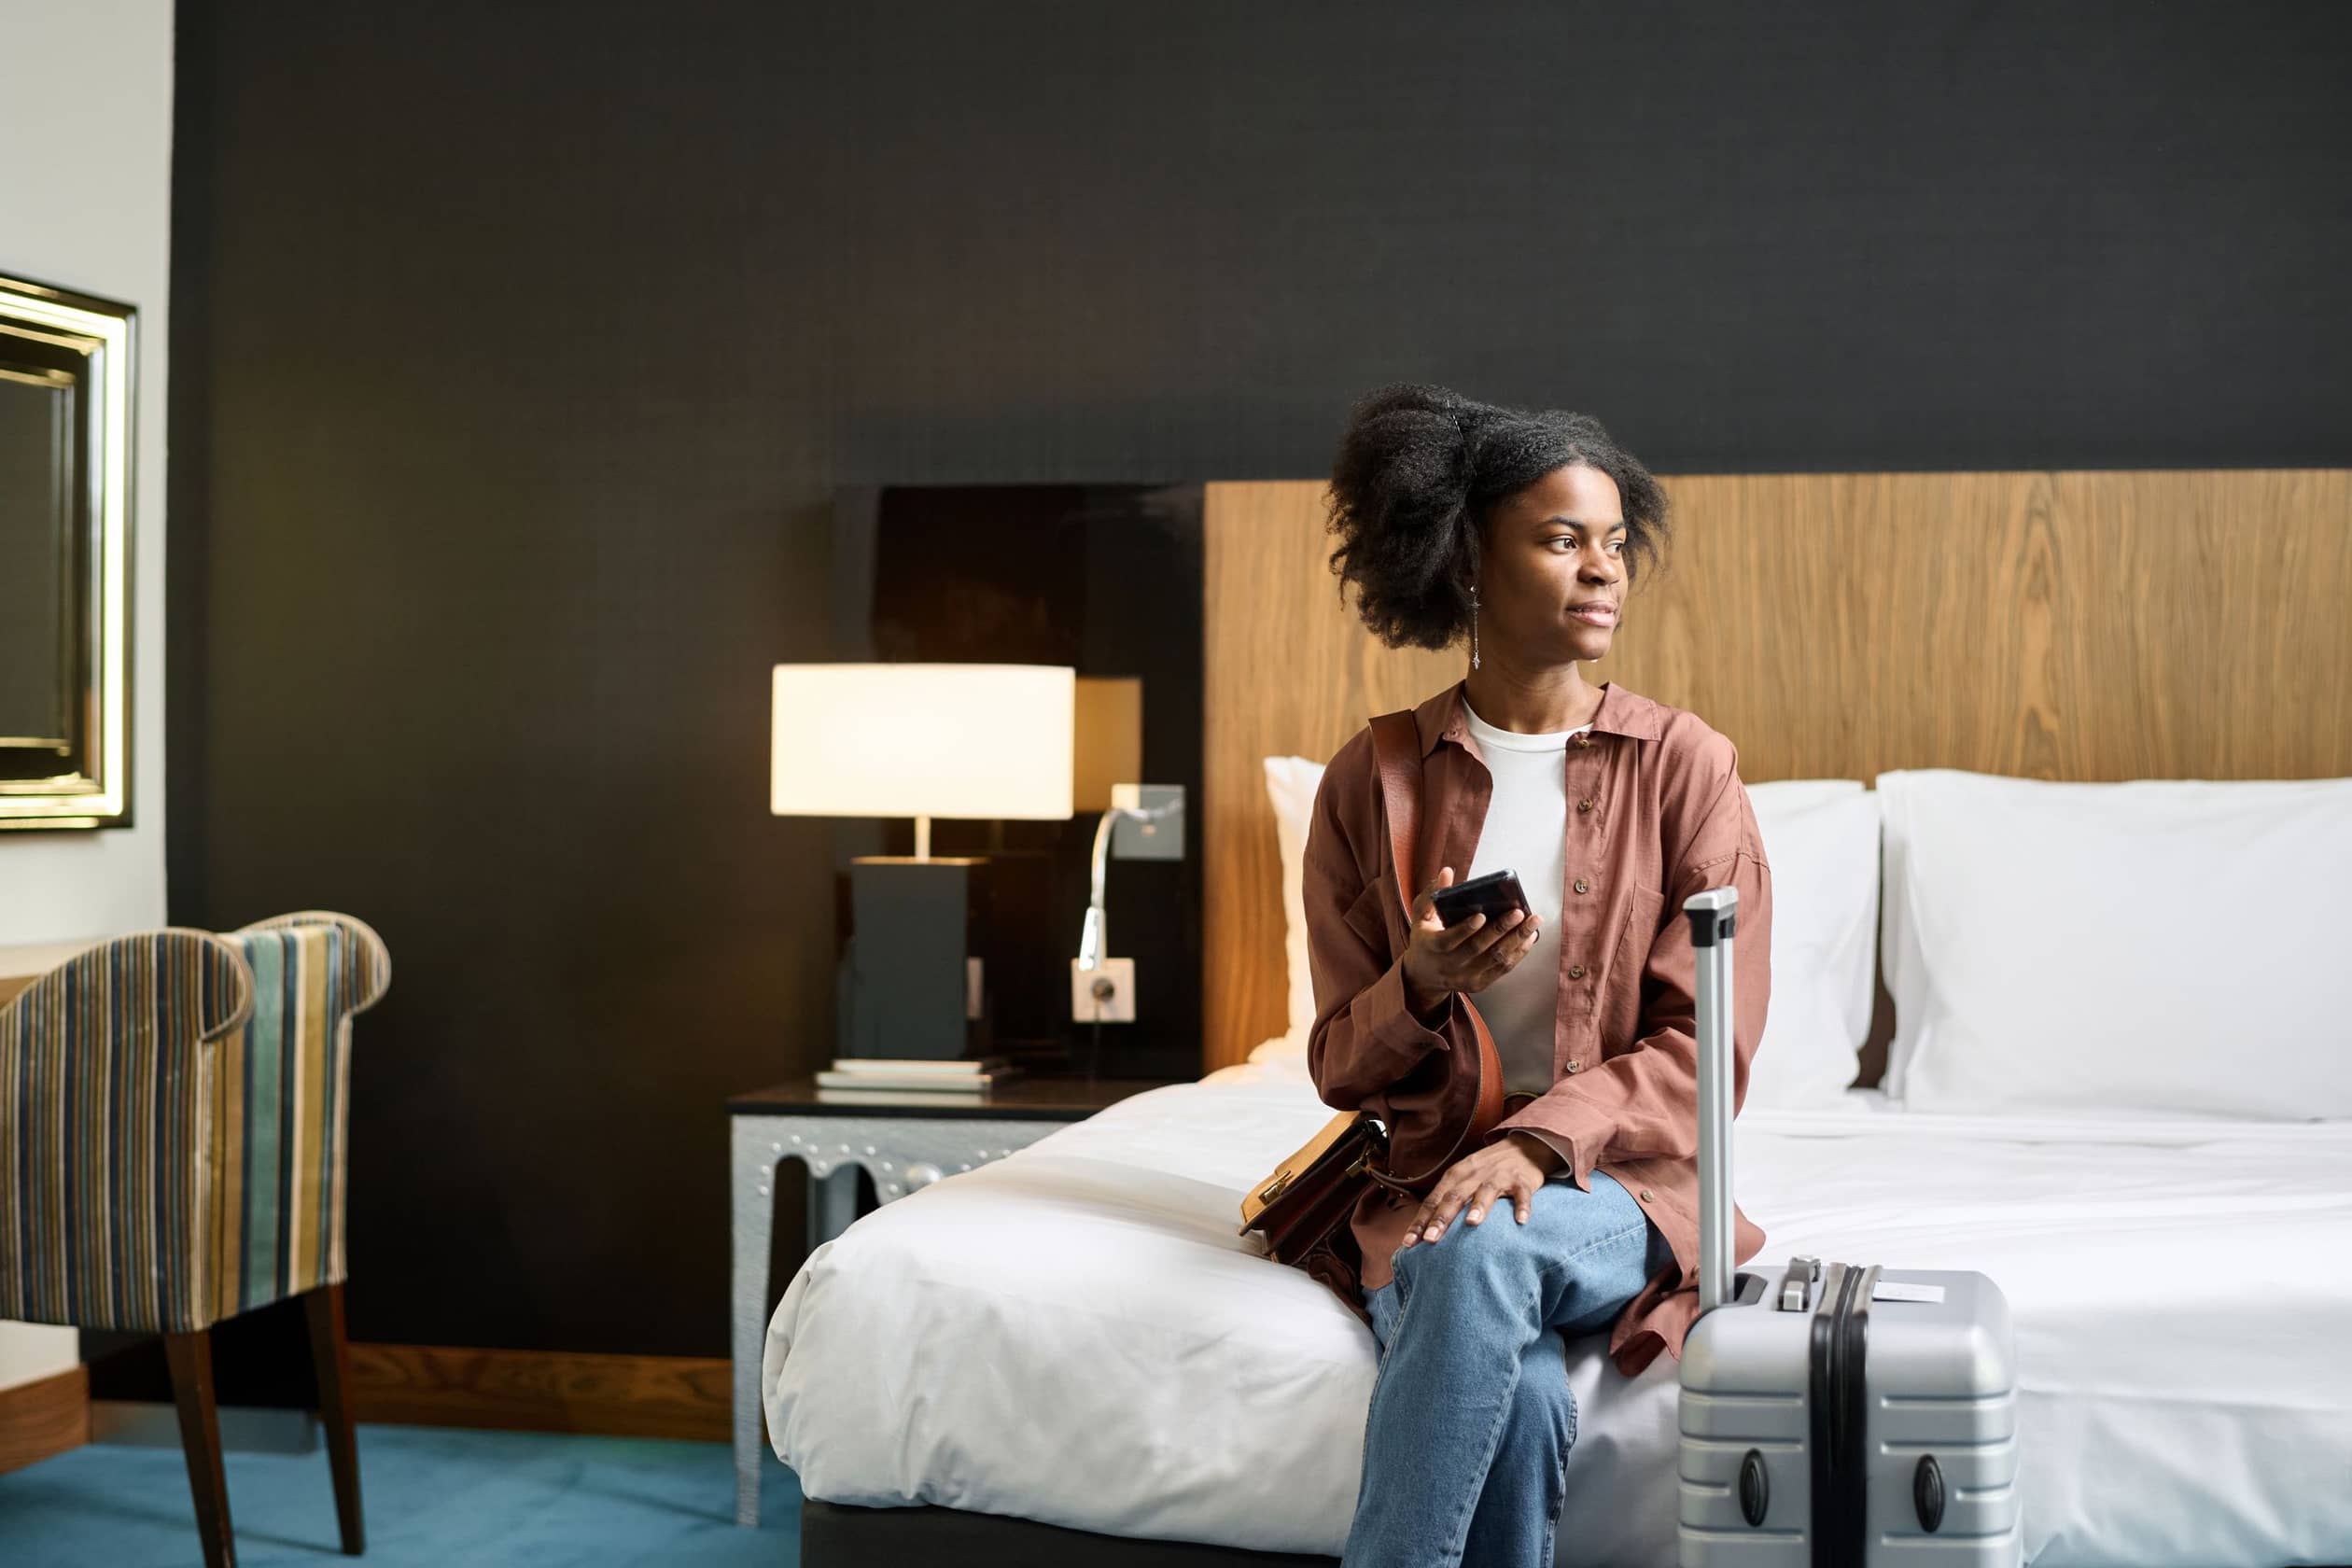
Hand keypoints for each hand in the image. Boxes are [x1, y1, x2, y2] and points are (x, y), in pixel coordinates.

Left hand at [1398, 1133, 1560, 1247]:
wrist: (1521, 1147)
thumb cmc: (1486, 1170)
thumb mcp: (1463, 1178)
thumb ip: (1446, 1200)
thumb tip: (1424, 1230)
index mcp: (1455, 1176)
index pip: (1434, 1199)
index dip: (1421, 1221)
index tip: (1408, 1242)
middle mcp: (1474, 1175)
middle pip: (1454, 1196)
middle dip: (1441, 1218)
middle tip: (1430, 1239)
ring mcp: (1498, 1176)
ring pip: (1486, 1191)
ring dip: (1479, 1206)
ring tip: (1471, 1223)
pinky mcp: (1521, 1181)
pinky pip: (1521, 1194)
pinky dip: (1522, 1206)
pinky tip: (1521, 1220)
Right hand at [1400, 865, 1541, 1015]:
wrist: (1425, 975)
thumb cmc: (1426, 939)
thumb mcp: (1421, 916)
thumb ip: (1432, 894)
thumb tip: (1447, 872)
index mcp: (1432, 946)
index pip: (1448, 939)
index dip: (1465, 928)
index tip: (1482, 915)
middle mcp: (1449, 965)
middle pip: (1478, 948)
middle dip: (1501, 929)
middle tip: (1518, 912)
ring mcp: (1466, 977)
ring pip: (1495, 959)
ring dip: (1517, 939)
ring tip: (1532, 921)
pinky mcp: (1480, 983)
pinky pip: (1503, 968)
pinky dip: (1518, 952)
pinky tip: (1529, 937)